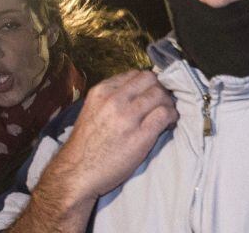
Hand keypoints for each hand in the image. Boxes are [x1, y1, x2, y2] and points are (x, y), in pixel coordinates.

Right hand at [49, 70, 178, 202]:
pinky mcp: (140, 135)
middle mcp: (114, 99)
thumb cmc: (85, 145)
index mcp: (101, 91)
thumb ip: (112, 97)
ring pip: (160, 95)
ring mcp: (127, 117)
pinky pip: (165, 114)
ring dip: (168, 103)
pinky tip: (169, 123)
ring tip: (166, 114)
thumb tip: (139, 91)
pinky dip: (172, 116)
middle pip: (150, 80)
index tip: (150, 93)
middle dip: (159, 89)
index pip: (135, 74)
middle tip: (161, 102)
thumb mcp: (93, 110)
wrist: (76, 174)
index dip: (147, 83)